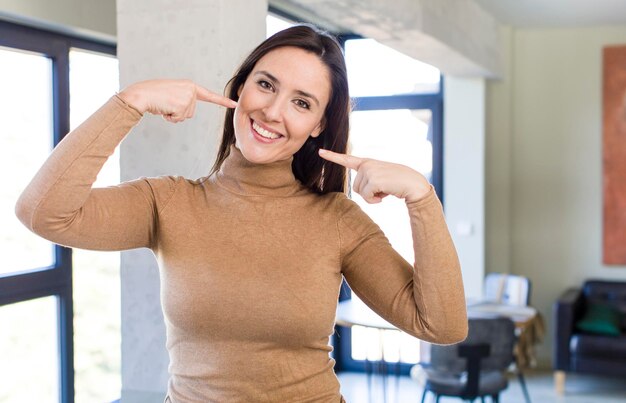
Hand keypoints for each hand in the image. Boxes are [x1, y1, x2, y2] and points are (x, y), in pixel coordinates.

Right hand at [117, 79, 236, 122]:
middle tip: (166, 103)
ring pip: (185, 117)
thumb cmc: (153, 95)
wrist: (141, 94)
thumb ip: (183, 101)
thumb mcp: (172, 94)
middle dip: (178, 113)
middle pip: (191, 112)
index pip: (209, 96)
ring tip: (164, 104)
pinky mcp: (182, 105)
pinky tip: (163, 108)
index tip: (235, 104)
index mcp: (190, 86)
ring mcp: (187, 97)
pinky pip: (178, 119)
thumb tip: (185, 113)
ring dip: (173, 115)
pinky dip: (169, 117)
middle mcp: (191, 89)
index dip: (222, 101)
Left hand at [319, 149, 430, 202]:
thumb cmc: (398, 183)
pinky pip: (366, 197)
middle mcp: (367, 164)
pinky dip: (375, 200)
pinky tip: (386, 194)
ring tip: (386, 189)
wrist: (414, 184)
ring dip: (372, 196)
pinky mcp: (373, 179)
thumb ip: (369, 181)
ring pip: (360, 193)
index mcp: (367, 163)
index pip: (347, 159)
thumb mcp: (381, 179)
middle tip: (383, 188)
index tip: (320, 152)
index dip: (333, 156)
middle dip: (367, 193)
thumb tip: (364, 194)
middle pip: (355, 187)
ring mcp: (369, 171)